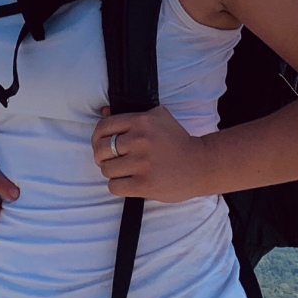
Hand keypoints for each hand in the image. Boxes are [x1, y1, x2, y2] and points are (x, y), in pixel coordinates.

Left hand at [90, 106, 209, 203]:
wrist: (201, 164)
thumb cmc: (177, 141)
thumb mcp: (158, 118)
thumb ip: (131, 115)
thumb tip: (104, 111)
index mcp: (141, 121)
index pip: (103, 127)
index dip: (97, 137)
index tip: (101, 144)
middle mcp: (140, 140)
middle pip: (101, 150)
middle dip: (102, 156)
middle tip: (110, 160)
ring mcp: (142, 163)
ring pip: (106, 169)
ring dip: (112, 172)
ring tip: (123, 171)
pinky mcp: (144, 184)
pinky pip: (114, 186)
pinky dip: (118, 185)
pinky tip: (128, 182)